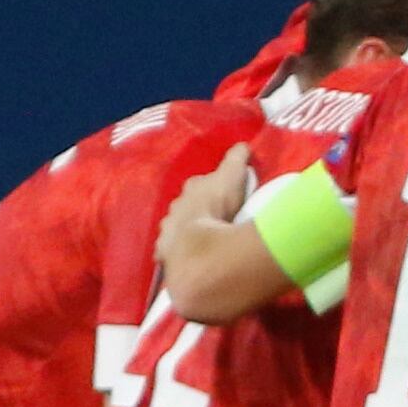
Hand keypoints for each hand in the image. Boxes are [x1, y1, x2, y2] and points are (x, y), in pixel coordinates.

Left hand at [155, 145, 254, 285]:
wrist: (199, 250)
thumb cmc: (218, 210)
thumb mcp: (232, 177)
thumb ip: (236, 160)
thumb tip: (242, 146)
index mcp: (193, 187)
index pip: (201, 184)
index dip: (212, 188)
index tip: (223, 195)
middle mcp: (176, 206)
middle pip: (186, 205)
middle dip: (197, 211)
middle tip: (215, 220)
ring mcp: (168, 231)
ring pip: (176, 228)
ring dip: (187, 233)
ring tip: (204, 243)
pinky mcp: (165, 254)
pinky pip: (170, 252)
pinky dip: (178, 254)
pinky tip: (189, 260)